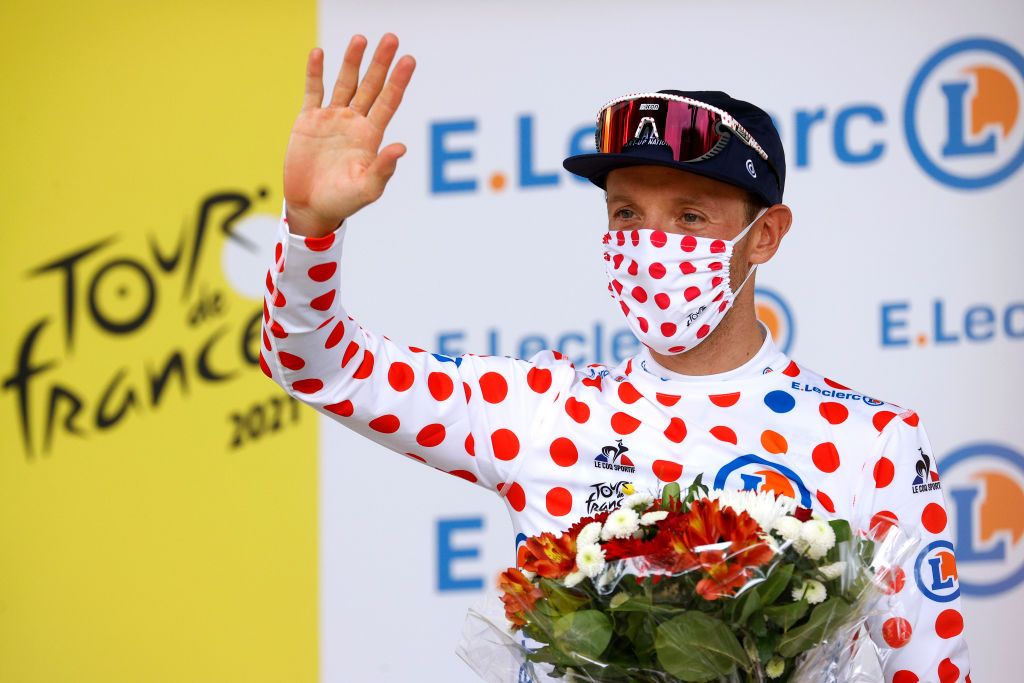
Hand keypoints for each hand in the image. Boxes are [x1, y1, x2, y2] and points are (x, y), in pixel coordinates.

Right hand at [283, 33, 415, 236]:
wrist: (311, 207)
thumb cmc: (343, 201)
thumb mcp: (367, 188)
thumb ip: (383, 169)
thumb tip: (401, 147)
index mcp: (371, 136)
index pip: (388, 102)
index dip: (398, 81)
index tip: (409, 60)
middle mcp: (354, 122)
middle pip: (370, 86)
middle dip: (380, 63)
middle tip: (391, 39)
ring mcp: (331, 119)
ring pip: (344, 83)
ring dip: (352, 62)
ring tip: (360, 39)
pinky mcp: (308, 120)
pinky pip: (313, 91)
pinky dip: (315, 73)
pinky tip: (319, 54)